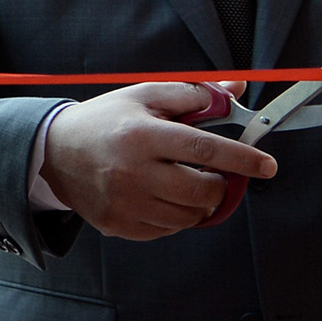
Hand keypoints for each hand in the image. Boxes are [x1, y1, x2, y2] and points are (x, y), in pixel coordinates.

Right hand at [41, 83, 275, 239]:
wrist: (54, 152)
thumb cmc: (106, 121)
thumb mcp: (144, 96)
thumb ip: (193, 94)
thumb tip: (236, 90)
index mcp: (141, 134)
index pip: (204, 148)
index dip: (243, 158)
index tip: (267, 166)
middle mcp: (132, 171)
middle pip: (201, 190)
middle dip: (219, 185)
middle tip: (213, 176)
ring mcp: (124, 202)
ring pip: (188, 216)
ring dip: (198, 202)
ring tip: (184, 185)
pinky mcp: (118, 224)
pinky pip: (166, 230)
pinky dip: (174, 217)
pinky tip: (160, 197)